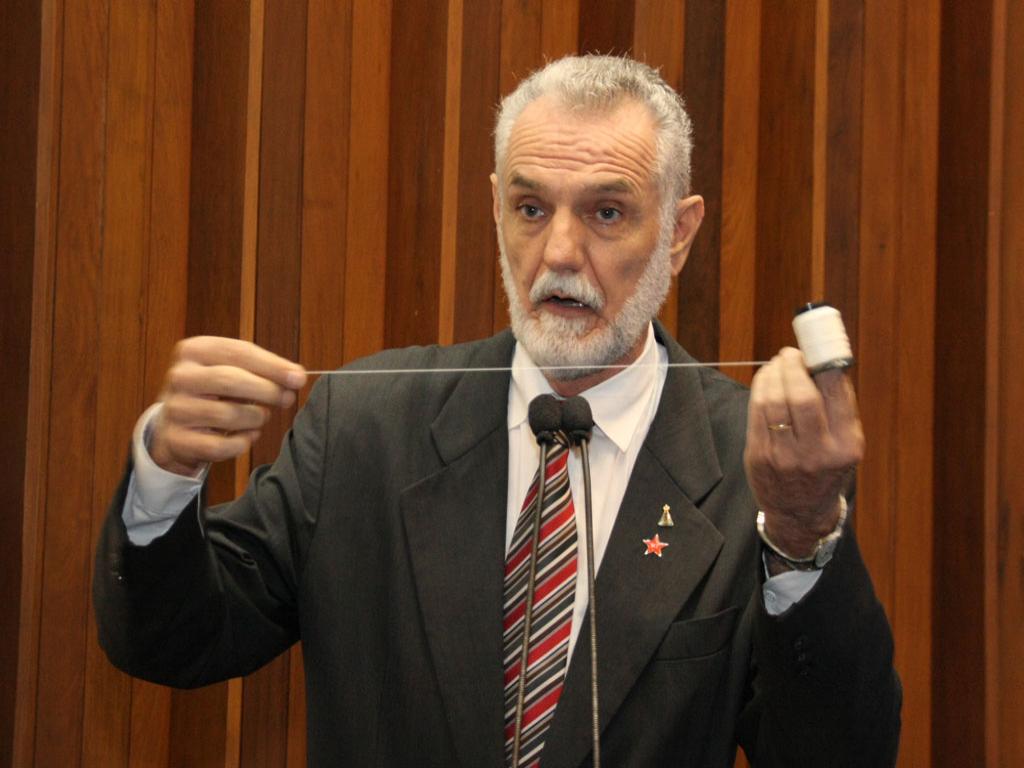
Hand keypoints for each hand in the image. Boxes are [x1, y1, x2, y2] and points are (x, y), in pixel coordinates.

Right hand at [149, 337, 307, 476]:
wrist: (176, 425)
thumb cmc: (214, 393)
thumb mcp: (234, 371)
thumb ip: (264, 370)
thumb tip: (296, 376)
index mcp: (195, 350)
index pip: (238, 352)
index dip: (272, 365)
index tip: (298, 378)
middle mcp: (180, 377)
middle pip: (230, 380)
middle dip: (266, 391)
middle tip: (286, 398)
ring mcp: (176, 409)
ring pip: (227, 415)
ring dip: (255, 419)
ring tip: (260, 417)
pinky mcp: (177, 440)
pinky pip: (220, 445)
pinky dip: (242, 443)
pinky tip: (246, 436)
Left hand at [743, 347, 863, 556]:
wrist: (800, 512)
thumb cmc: (825, 466)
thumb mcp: (845, 443)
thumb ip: (838, 405)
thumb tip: (821, 358)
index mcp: (846, 445)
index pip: (835, 392)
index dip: (820, 363)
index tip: (813, 350)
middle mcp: (817, 452)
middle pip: (801, 395)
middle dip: (792, 366)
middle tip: (789, 354)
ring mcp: (785, 456)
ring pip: (773, 401)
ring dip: (772, 374)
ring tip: (776, 365)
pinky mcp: (759, 457)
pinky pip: (756, 413)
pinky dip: (760, 389)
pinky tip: (765, 381)